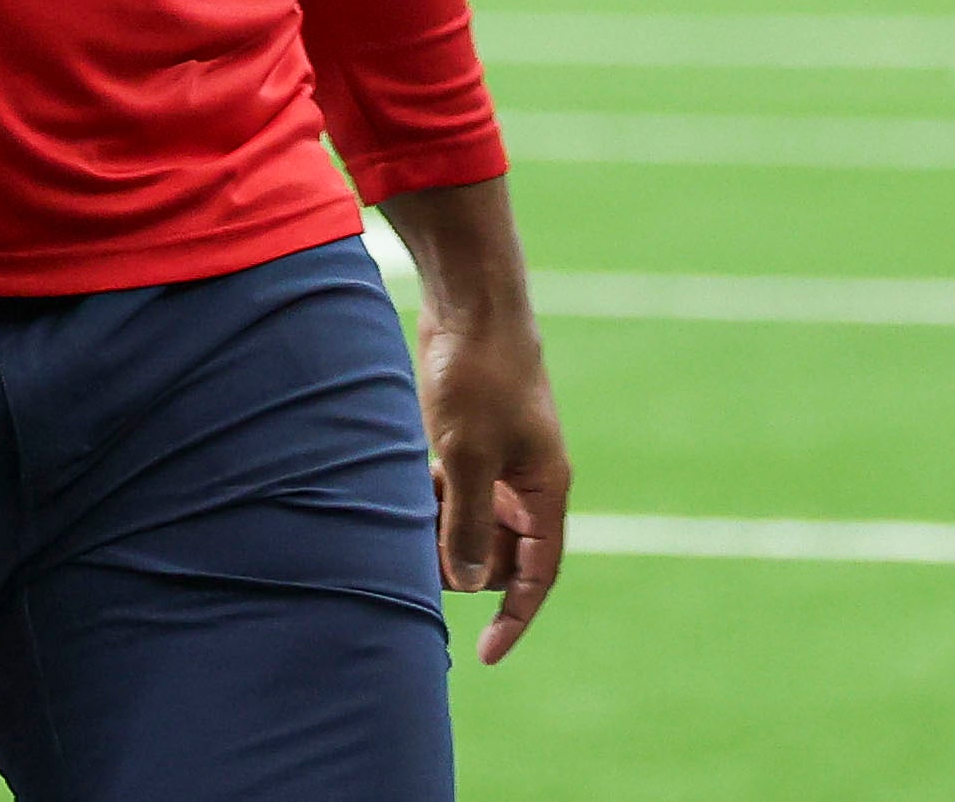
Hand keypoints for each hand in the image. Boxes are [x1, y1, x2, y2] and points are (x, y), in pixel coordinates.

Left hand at [384, 177, 569, 663]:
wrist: (467, 300)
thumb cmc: (478, 373)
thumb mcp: (468, 454)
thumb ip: (467, 522)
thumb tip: (464, 585)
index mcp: (544, 488)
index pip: (539, 572)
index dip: (518, 617)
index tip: (488, 655)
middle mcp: (526, 480)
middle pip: (498, 552)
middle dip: (462, 558)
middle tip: (422, 539)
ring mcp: (497, 458)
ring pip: (469, 521)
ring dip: (440, 524)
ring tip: (414, 499)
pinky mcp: (467, 438)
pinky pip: (451, 490)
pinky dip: (430, 496)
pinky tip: (409, 477)